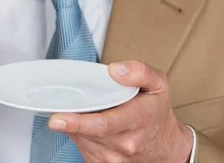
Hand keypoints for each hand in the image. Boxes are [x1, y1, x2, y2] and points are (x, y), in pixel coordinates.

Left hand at [48, 60, 192, 162]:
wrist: (166, 146)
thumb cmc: (157, 112)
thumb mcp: (158, 84)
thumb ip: (139, 71)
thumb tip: (115, 70)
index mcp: (136, 121)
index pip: (103, 125)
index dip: (77, 122)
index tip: (57, 119)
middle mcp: (124, 145)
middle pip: (87, 132)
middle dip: (72, 120)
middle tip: (59, 111)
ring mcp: (113, 159)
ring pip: (82, 140)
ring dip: (76, 126)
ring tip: (86, 111)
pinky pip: (82, 148)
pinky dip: (80, 135)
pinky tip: (88, 124)